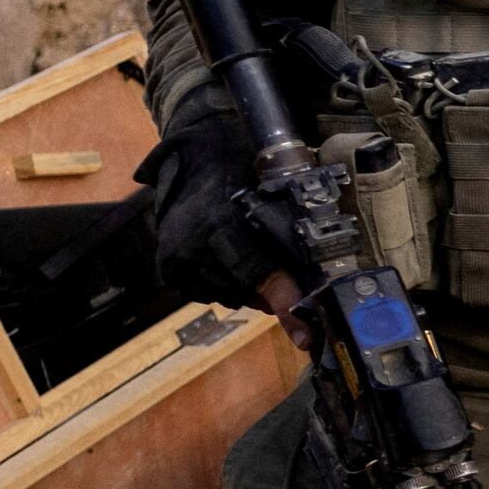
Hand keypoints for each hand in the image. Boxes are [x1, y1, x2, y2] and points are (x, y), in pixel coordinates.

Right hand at [141, 106, 315, 312]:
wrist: (196, 153)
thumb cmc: (244, 168)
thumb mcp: (274, 195)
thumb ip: (292, 235)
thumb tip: (320, 276)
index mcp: (220, 225)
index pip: (260, 275)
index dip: (288, 304)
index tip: (308, 334)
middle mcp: (192, 245)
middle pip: (245, 292)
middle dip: (274, 295)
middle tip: (295, 289)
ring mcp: (176, 258)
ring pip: (228, 296)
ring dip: (251, 290)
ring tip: (265, 268)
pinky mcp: (168, 267)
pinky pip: (207, 293)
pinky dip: (228, 285)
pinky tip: (237, 265)